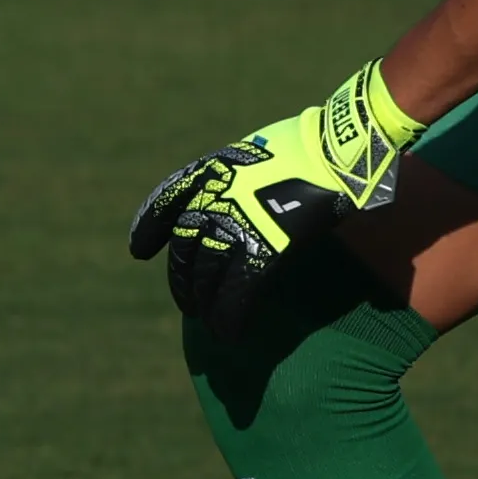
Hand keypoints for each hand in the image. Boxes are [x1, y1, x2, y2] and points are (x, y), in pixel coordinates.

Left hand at [127, 57, 425, 328]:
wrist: (338, 146)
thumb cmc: (312, 145)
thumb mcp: (259, 153)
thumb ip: (241, 179)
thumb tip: (245, 199)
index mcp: (211, 170)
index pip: (165, 202)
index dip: (149, 230)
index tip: (140, 251)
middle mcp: (213, 197)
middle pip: (183, 249)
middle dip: (182, 280)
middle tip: (188, 303)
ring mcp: (235, 223)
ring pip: (204, 276)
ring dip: (203, 304)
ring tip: (208, 322)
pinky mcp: (261, 247)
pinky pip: (236, 293)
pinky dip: (229, 317)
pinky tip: (229, 333)